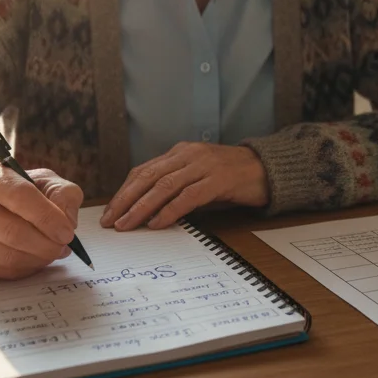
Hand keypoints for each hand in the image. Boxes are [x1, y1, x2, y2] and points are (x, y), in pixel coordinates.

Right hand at [0, 158, 83, 278]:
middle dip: (45, 245)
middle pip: (12, 232)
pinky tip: (32, 260)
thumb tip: (66, 223)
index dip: (48, 218)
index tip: (67, 233)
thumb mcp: (43, 180)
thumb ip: (62, 194)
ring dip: (36, 259)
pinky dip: (22, 269)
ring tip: (51, 253)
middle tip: (62, 248)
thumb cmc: (16, 190)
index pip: (21, 197)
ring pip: (5, 255)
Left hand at [100, 143, 268, 230]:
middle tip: (111, 220)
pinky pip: (188, 196)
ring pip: (164, 186)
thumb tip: (146, 212)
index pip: (144, 170)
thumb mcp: (198, 176)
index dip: (124, 191)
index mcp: (180, 152)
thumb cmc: (231, 176)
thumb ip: (175, 187)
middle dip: (126, 200)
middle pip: (148, 177)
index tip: (110, 211)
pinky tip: (157, 223)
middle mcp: (189, 154)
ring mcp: (204, 165)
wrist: (267, 169)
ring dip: (141, 207)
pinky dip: (170, 210)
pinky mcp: (219, 180)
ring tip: (127, 225)